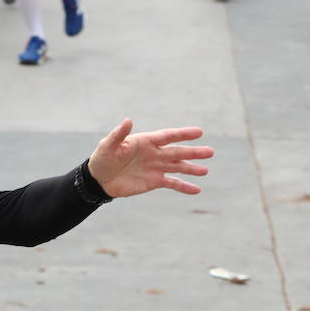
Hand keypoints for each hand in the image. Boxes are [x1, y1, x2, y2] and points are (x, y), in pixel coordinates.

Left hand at [87, 119, 211, 197]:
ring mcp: (156, 167)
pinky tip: (196, 189)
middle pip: (177, 152)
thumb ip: (118, 134)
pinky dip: (184, 187)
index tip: (199, 132)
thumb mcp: (108, 146)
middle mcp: (154, 153)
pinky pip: (172, 183)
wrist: (99, 180)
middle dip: (193, 152)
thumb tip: (128, 120)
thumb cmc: (102, 159)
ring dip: (191, 169)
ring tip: (205, 171)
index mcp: (146, 142)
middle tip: (210, 152)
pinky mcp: (154, 181)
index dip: (183, 134)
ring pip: (178, 167)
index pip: (168, 136)